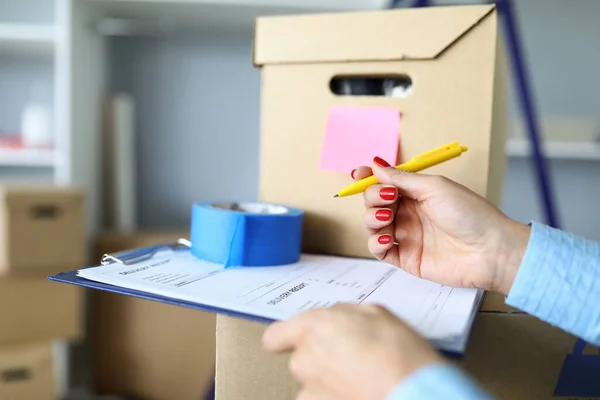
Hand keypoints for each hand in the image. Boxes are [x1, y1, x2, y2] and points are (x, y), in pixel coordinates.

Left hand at [262, 303, 442, 399]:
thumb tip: (338, 318)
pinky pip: (320, 397)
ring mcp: (310, 388)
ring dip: (327, 376)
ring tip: (359, 373)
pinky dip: (334, 395)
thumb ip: (345, 313)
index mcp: (312, 327)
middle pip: (300, 355)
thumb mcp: (375, 313)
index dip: (285, 337)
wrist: (413, 391)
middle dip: (320, 353)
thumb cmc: (398, 353)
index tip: (293, 340)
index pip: (275, 335)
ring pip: (311, 379)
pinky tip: (357, 388)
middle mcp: (304, 358)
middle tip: (351, 352)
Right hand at [354, 157, 530, 295]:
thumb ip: (401, 178)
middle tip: (388, 198)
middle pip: (374, 202)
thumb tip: (376, 164)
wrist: (490, 250)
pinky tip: (387, 238)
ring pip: (372, 225)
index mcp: (417, 192)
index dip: (369, 178)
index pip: (384, 183)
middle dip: (373, 197)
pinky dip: (376, 243)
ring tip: (386, 219)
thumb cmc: (471, 215)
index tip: (358, 173)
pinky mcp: (405, 257)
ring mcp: (406, 235)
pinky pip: (378, 249)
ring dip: (371, 218)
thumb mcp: (434, 187)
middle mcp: (409, 212)